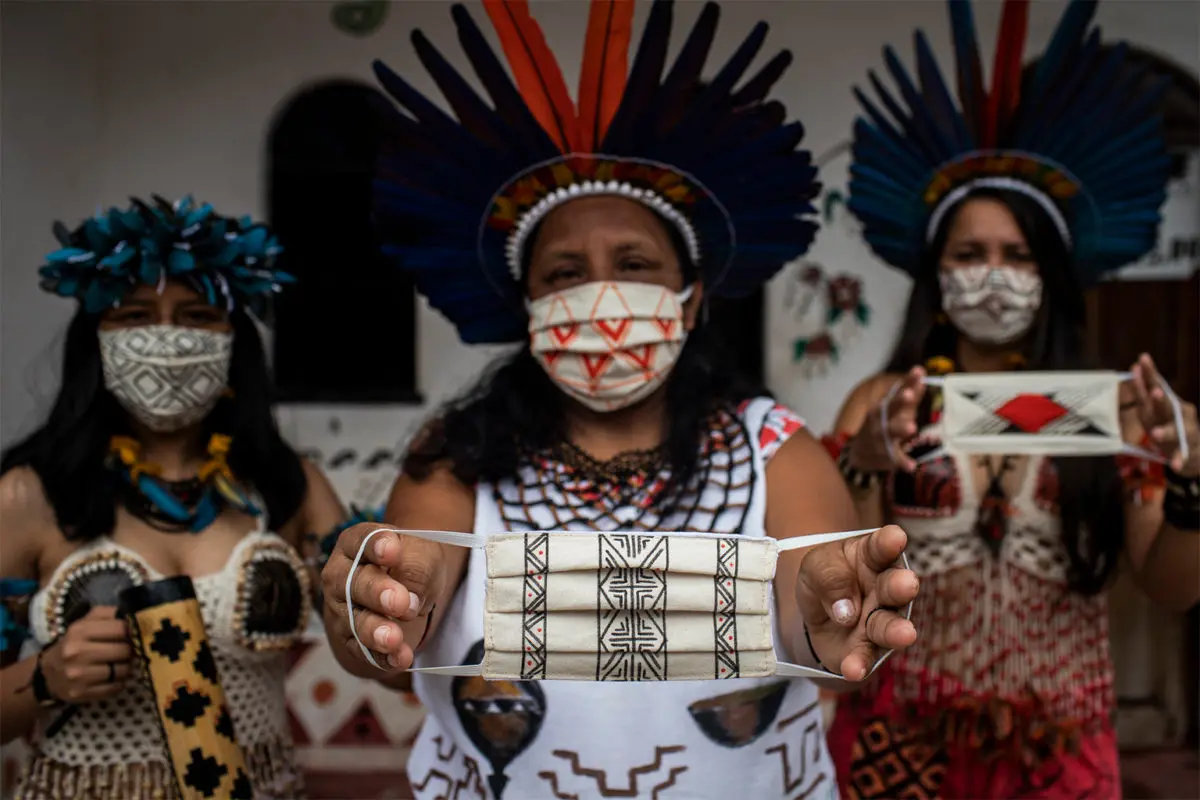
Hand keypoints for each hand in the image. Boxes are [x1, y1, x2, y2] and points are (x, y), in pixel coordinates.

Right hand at [41, 606, 132, 703]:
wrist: (49, 673)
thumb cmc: (75, 644)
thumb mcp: (86, 622)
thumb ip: (109, 614)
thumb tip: (134, 615)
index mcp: (79, 631)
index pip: (121, 629)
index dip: (131, 632)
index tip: (130, 635)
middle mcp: (76, 652)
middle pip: (124, 650)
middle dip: (130, 651)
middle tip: (126, 652)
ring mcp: (77, 675)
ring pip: (123, 670)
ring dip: (126, 668)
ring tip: (119, 665)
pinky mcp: (80, 693)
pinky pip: (115, 688)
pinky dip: (119, 683)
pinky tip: (112, 678)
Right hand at [321, 523, 444, 671]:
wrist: (407, 594)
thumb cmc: (411, 565)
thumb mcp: (423, 555)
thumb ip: (417, 567)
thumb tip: (409, 595)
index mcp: (356, 544)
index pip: (361, 541)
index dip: (375, 545)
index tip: (392, 550)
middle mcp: (341, 576)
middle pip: (353, 583)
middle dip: (377, 592)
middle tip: (400, 602)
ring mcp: (342, 611)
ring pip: (354, 622)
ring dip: (374, 631)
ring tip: (395, 638)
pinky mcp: (351, 640)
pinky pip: (364, 652)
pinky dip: (383, 657)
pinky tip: (401, 658)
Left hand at [795, 525, 918, 680]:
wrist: (813, 612)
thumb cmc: (825, 578)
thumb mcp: (815, 566)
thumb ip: (830, 576)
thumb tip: (845, 609)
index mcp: (871, 557)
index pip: (881, 547)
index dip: (888, 542)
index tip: (895, 536)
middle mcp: (883, 589)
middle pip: (893, 587)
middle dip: (900, 586)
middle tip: (907, 583)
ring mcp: (878, 621)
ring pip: (887, 626)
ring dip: (895, 631)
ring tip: (905, 635)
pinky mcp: (866, 649)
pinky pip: (865, 657)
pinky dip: (860, 664)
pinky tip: (853, 669)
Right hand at [847, 367, 926, 472]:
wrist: (859, 454)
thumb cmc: (882, 426)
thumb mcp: (894, 410)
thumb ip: (910, 393)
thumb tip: (922, 372)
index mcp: (883, 407)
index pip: (896, 392)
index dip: (907, 382)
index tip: (918, 371)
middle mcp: (879, 421)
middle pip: (889, 409)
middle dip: (899, 402)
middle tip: (909, 395)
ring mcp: (879, 438)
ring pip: (889, 433)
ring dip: (899, 429)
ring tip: (913, 427)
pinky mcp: (883, 456)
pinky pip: (893, 459)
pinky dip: (902, 462)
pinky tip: (912, 466)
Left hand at [1131, 353, 1198, 475]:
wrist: (1192, 452)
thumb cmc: (1167, 427)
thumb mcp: (1153, 411)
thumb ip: (1144, 392)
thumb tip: (1135, 367)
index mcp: (1168, 403)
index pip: (1158, 385)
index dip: (1150, 373)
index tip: (1142, 359)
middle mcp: (1180, 415)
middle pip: (1169, 406)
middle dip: (1162, 400)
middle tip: (1155, 392)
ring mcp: (1186, 433)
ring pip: (1177, 432)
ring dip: (1167, 432)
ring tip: (1156, 434)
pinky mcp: (1188, 451)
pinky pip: (1184, 456)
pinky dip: (1180, 459)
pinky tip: (1175, 464)